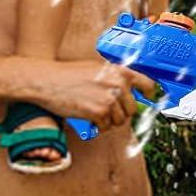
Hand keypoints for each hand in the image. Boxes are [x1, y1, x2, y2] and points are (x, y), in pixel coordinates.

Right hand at [28, 60, 157, 131]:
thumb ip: (115, 77)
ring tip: (97, 115)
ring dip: (110, 121)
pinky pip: (106, 127)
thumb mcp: (98, 68)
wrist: (47, 81)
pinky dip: (99, 127)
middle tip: (108, 111)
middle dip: (122, 112)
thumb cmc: (68, 74)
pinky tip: (91, 121)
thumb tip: (128, 89)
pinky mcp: (98, 113)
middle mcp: (118, 84)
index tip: (147, 99)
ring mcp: (109, 99)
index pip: (148, 84)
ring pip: (120, 120)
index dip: (149, 94)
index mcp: (120, 71)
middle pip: (132, 108)